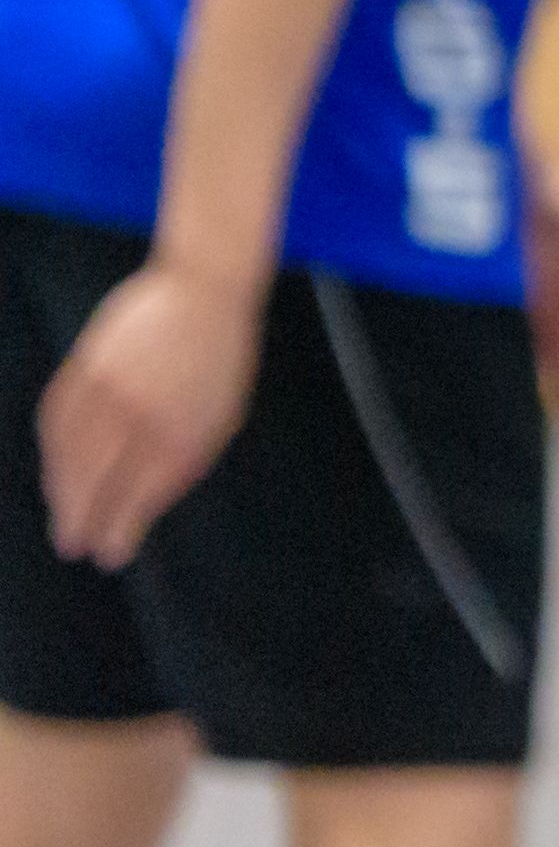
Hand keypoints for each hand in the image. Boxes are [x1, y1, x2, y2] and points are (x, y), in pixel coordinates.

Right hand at [41, 261, 261, 569]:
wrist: (201, 291)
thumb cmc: (217, 364)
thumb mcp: (219, 417)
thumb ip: (182, 462)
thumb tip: (139, 510)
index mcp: (184, 427)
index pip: (141, 494)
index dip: (121, 528)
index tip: (111, 554)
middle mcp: (141, 411)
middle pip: (96, 480)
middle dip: (81, 519)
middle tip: (72, 546)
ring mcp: (107, 387)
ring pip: (68, 454)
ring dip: (60, 492)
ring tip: (64, 518)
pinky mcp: (83, 366)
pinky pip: (55, 420)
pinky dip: (52, 452)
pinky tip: (56, 472)